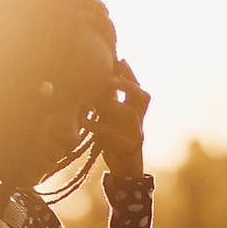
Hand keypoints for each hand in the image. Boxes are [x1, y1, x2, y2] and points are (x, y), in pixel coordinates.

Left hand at [86, 58, 149, 178]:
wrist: (124, 169)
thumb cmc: (115, 138)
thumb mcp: (111, 115)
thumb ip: (107, 98)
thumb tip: (95, 75)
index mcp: (137, 110)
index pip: (137, 86)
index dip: (129, 72)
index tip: (118, 59)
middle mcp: (140, 120)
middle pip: (142, 97)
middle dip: (127, 84)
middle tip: (109, 79)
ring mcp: (137, 134)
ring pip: (130, 115)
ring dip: (112, 105)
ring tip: (95, 100)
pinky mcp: (129, 148)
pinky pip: (114, 135)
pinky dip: (97, 127)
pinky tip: (84, 121)